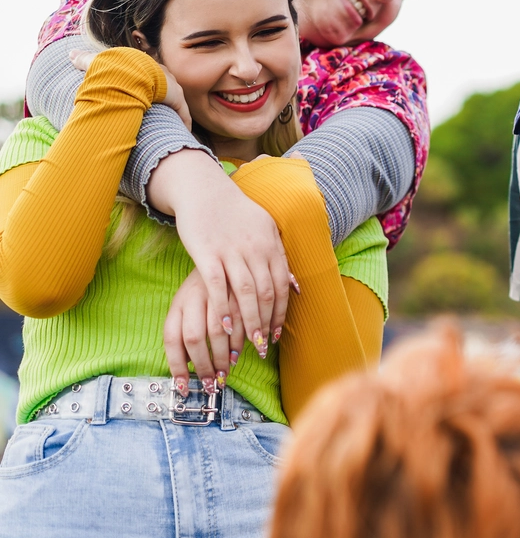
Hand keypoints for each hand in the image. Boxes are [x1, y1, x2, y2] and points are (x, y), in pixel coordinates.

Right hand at [70, 48, 190, 129]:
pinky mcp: (177, 99)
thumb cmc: (114, 69)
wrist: (131, 74)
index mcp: (146, 68)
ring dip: (175, 112)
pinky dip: (182, 122)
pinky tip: (183, 131)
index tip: (147, 91)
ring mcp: (172, 87)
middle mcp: (162, 76)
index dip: (149, 82)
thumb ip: (86, 61)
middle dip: (166, 96)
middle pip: (167, 87)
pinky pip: (182, 112)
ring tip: (173, 124)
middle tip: (162, 110)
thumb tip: (70, 54)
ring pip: (176, 101)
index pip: (150, 74)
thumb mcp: (98, 64)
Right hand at [148, 151, 293, 358]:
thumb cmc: (235, 213)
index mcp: (271, 245)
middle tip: (262, 348)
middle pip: (266, 294)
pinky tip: (224, 326)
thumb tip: (295, 285)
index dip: (280, 312)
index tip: (277, 334)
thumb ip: (279, 257)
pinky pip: (217, 285)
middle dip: (266, 323)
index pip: (282, 285)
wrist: (205, 190)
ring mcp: (231, 251)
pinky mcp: (207, 253)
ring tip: (248, 344)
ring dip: (249, 322)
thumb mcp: (265, 230)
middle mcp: (255, 249)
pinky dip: (222, 308)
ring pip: (245, 293)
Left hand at [162, 268, 241, 395]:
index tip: (182, 386)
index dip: (176, 366)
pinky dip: (245, 337)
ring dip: (225, 356)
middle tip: (212, 383)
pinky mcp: (239, 287)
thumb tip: (184, 365)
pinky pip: (241, 318)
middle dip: (203, 365)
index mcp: (178, 302)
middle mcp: (194, 296)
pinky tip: (248, 349)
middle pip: (194, 337)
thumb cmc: (205, 285)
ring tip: (229, 370)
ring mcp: (216, 292)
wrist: (223, 245)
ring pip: (219, 331)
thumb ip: (184, 330)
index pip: (171, 339)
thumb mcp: (188, 303)